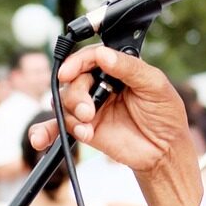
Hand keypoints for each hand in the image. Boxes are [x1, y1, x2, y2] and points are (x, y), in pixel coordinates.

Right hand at [28, 46, 194, 178]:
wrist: (165, 150)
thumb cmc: (165, 113)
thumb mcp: (155, 84)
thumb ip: (129, 68)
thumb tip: (104, 55)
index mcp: (116, 68)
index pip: (90, 58)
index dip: (77, 63)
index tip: (69, 72)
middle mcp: (99, 85)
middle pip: (73, 80)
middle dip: (75, 95)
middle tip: (88, 111)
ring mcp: (90, 107)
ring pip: (63, 102)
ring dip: (69, 114)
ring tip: (86, 128)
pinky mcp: (85, 129)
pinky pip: (57, 127)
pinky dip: (45, 131)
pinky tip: (40, 140)